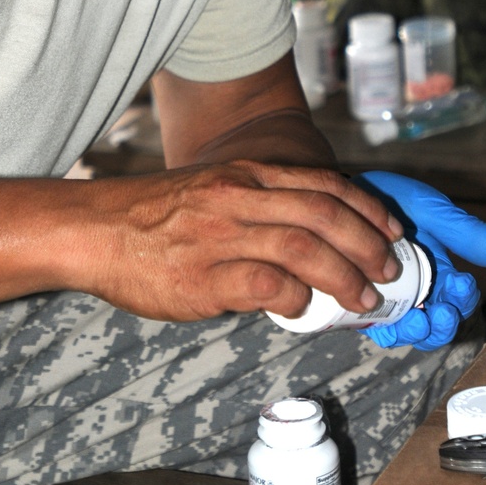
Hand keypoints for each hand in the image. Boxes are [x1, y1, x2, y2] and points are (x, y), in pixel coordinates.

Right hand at [68, 160, 404, 321]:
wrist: (93, 230)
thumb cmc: (150, 218)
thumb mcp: (210, 191)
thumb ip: (256, 207)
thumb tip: (307, 243)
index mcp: (244, 176)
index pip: (322, 184)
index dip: (366, 207)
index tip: (392, 229)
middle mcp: (238, 198)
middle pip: (323, 214)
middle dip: (367, 244)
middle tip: (388, 271)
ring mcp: (221, 236)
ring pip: (304, 248)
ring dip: (344, 275)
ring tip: (363, 298)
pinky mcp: (204, 276)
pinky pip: (266, 284)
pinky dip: (295, 296)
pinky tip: (304, 308)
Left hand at [354, 172, 485, 350]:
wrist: (345, 196)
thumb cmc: (394, 201)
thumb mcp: (435, 213)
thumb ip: (470, 234)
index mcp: (440, 273)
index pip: (461, 299)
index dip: (464, 298)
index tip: (461, 284)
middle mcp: (418, 292)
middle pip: (437, 325)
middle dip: (441, 326)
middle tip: (439, 315)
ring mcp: (390, 300)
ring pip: (408, 331)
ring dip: (414, 333)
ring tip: (413, 321)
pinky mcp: (361, 303)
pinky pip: (374, 326)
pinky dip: (381, 328)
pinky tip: (380, 318)